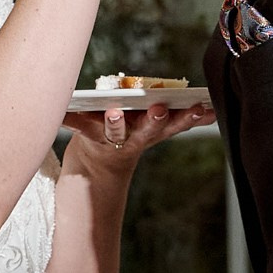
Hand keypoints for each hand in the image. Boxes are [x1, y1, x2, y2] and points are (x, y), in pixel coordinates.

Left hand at [62, 101, 214, 174]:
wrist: (98, 165)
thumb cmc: (129, 133)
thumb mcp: (154, 125)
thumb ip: (179, 118)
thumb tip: (211, 109)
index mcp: (155, 130)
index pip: (178, 122)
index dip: (190, 116)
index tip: (203, 107)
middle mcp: (136, 136)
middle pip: (149, 129)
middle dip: (156, 120)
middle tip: (160, 109)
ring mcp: (112, 138)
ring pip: (116, 131)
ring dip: (115, 122)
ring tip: (114, 112)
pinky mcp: (89, 136)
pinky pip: (78, 125)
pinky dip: (68, 118)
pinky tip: (61, 110)